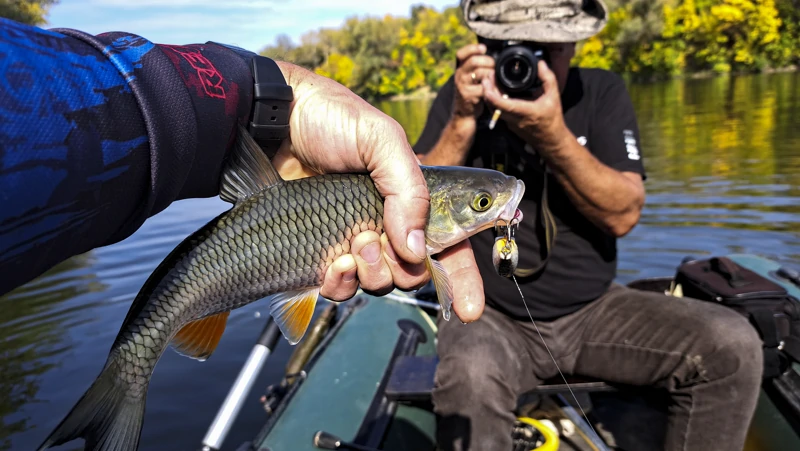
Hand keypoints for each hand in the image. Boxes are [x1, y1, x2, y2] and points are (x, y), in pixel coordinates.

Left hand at [272, 62, 485, 321]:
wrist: (275, 123)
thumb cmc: (333, 121)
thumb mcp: (382, 140)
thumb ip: (409, 190)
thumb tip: (415, 249)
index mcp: (412, 199)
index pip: (448, 245)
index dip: (462, 279)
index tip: (468, 310)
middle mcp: (388, 224)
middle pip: (413, 272)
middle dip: (404, 270)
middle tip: (376, 240)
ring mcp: (354, 241)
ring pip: (379, 283)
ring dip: (372, 272)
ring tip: (353, 243)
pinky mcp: (322, 253)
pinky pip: (341, 288)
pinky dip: (340, 284)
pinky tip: (333, 262)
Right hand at [453, 43, 494, 119]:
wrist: (463, 114)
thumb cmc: (471, 93)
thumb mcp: (470, 78)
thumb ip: (477, 67)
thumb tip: (495, 54)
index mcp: (460, 68)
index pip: (461, 54)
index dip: (472, 48)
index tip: (483, 48)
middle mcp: (459, 75)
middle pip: (474, 61)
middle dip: (489, 62)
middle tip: (494, 67)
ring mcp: (463, 86)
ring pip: (481, 73)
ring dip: (492, 75)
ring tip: (496, 80)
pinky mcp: (469, 96)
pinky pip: (484, 87)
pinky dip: (493, 88)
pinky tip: (496, 91)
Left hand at [482, 60, 570, 156]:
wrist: (551, 140)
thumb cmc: (552, 120)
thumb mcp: (554, 97)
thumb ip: (548, 79)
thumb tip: (541, 64)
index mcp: (523, 111)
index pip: (500, 104)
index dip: (490, 92)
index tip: (487, 80)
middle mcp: (513, 118)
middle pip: (492, 104)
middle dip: (487, 89)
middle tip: (487, 76)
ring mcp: (509, 123)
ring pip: (493, 108)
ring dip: (490, 95)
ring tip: (490, 81)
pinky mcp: (509, 124)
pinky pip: (497, 112)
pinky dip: (494, 101)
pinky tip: (497, 91)